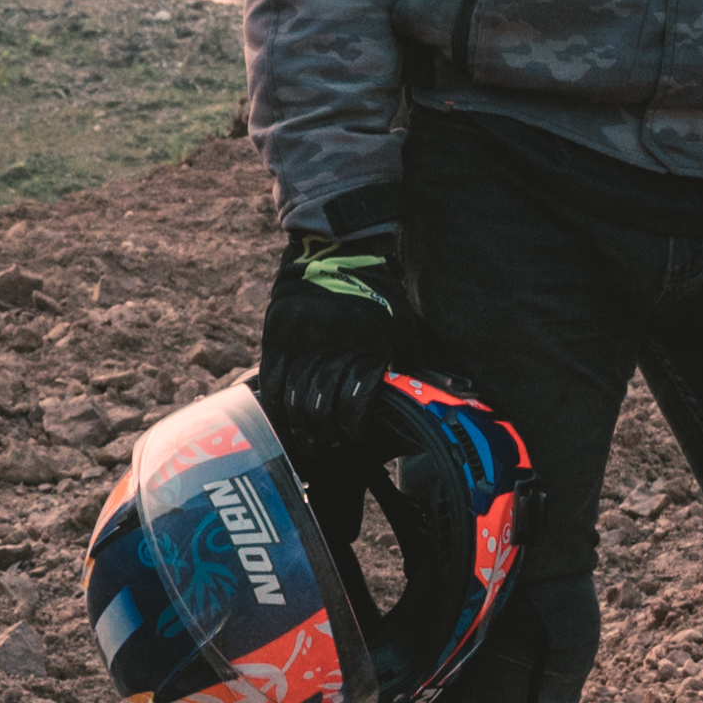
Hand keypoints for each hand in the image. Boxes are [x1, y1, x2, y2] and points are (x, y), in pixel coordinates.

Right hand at [257, 199, 407, 466]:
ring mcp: (301, 339)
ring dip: (299, 428)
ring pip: (292, 400)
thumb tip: (432, 404)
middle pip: (319, 408)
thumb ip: (407, 368)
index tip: (354, 442)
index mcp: (368, 346)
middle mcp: (332, 344)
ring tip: (306, 443)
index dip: (352, 430)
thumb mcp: (402, 329)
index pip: (354, 404)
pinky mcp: (277, 334)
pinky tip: (282, 423)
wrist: (341, 251)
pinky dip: (275, 408)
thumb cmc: (381, 296)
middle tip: (327, 450)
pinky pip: (270, 382)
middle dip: (324, 436)